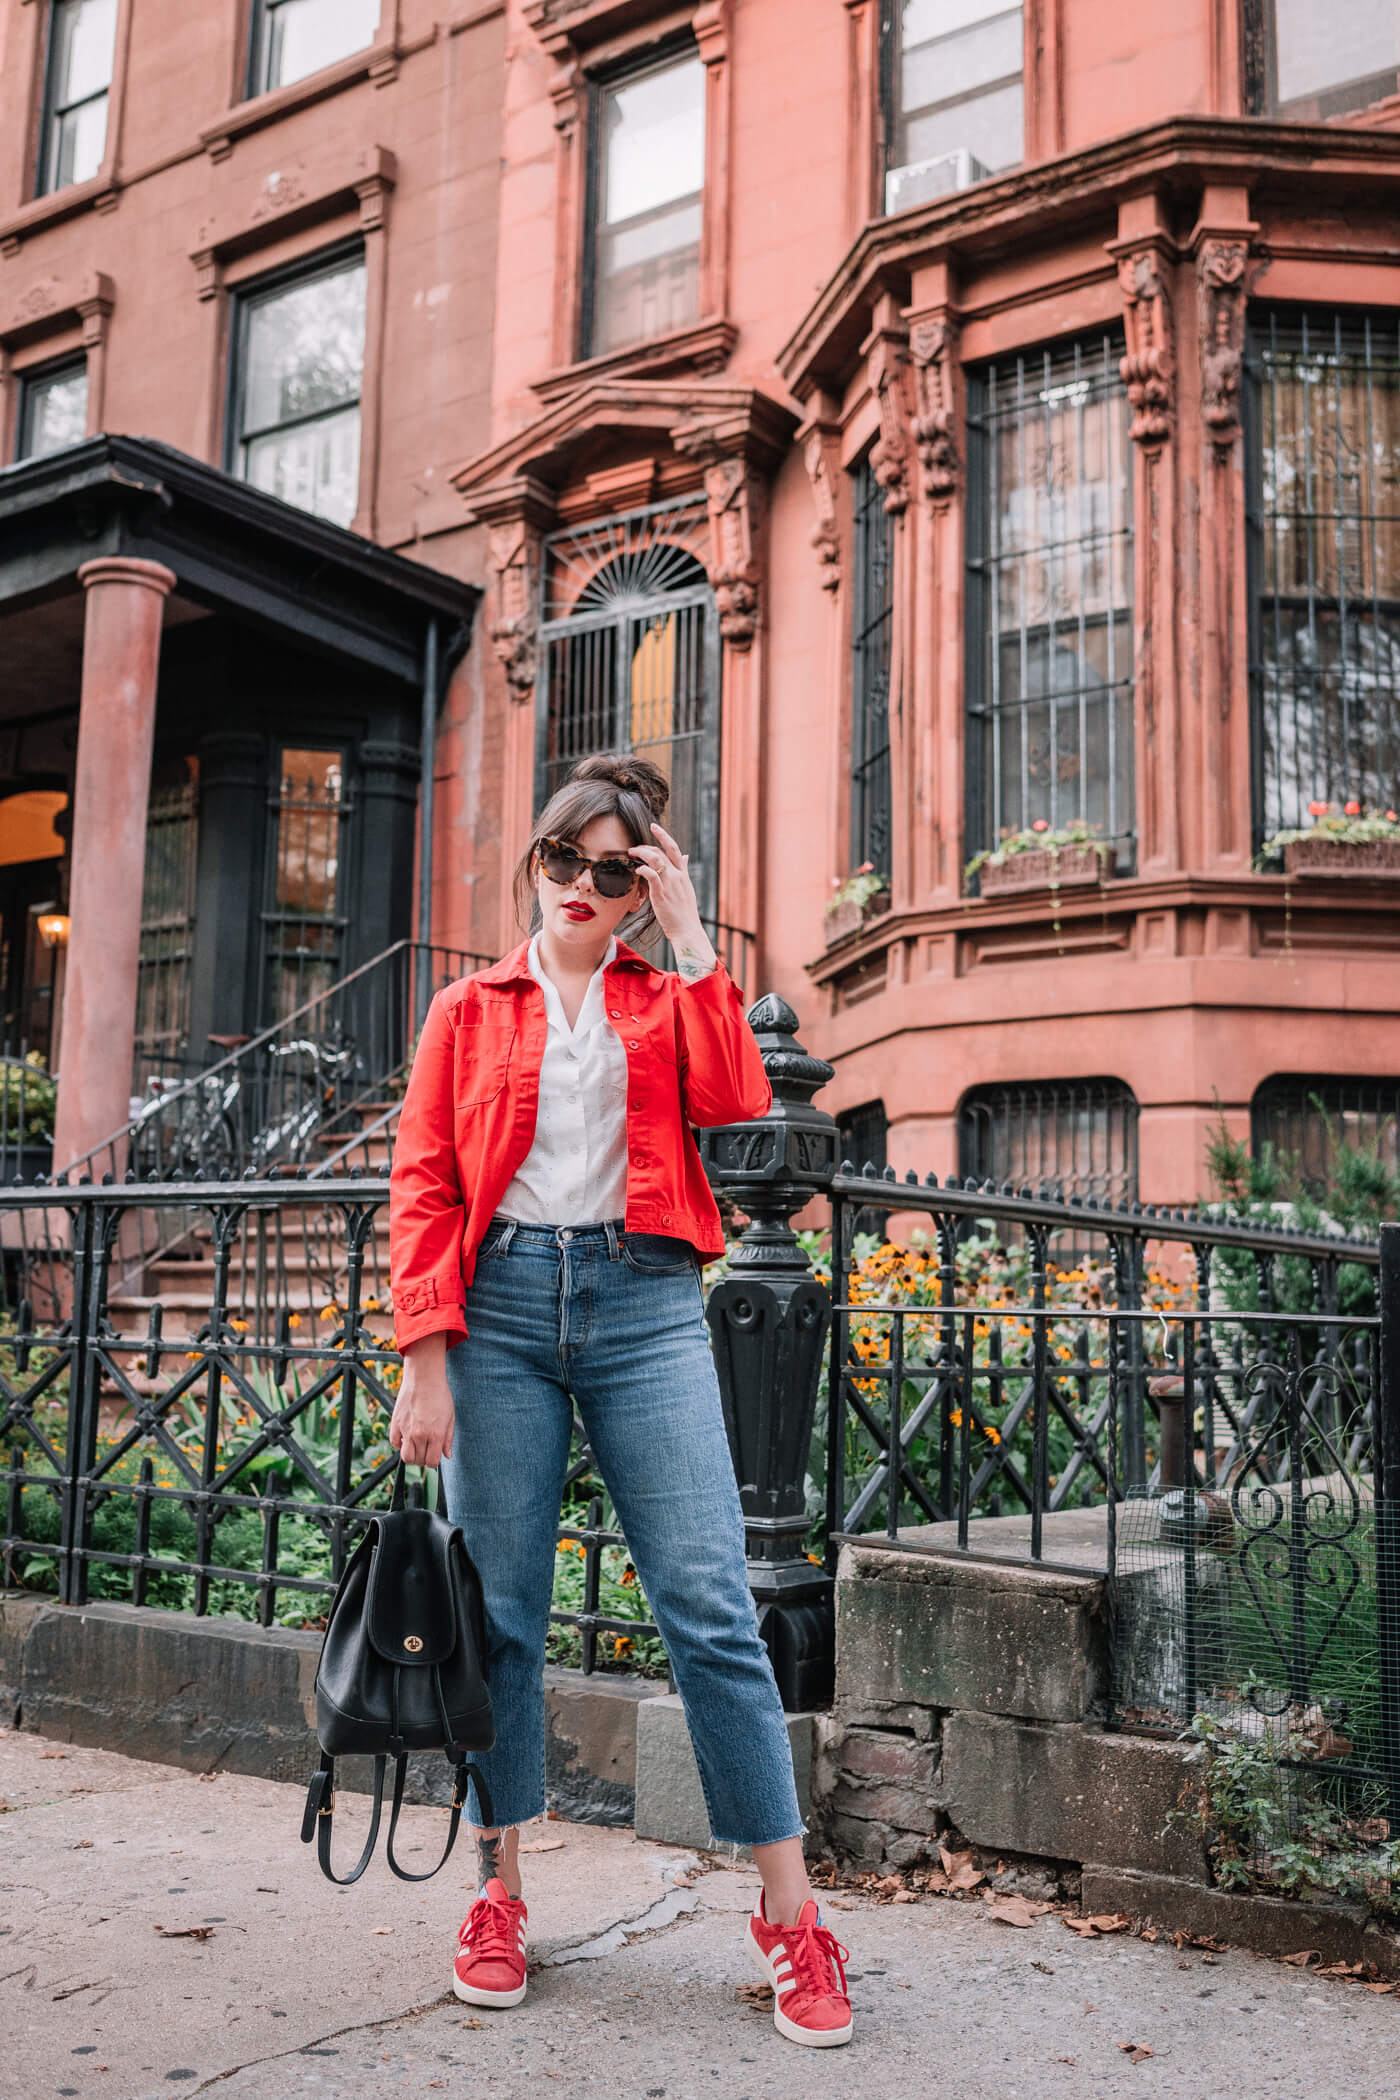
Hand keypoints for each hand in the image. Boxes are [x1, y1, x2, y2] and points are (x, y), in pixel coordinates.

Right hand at [389, 1333, 455, 1469]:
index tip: (434, 1455)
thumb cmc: (440, 1395)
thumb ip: (448, 1439)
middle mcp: (420, 1435)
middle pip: (418, 1461)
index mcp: (436, 1434)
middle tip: (426, 1450)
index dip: (433, 1461)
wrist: (424, 1378)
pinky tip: (406, 1437)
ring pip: (405, 1457)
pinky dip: (400, 1444)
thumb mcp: (450, 1417)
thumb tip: (447, 1455)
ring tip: (416, 1446)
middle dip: (423, 1459)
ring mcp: (406, 1430)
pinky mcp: (396, 1423)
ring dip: (411, 1455)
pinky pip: (394, 1443)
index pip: (432, 1462)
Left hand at [630, 824, 715, 974]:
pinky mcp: (661, 893)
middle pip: (661, 851)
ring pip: (656, 859)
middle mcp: (678, 875)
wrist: (687, 930)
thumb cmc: (684, 912)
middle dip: (646, 845)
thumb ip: (684, 871)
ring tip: (631, 854)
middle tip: (634, 847)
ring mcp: (670, 884)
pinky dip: (643, 869)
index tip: (653, 826)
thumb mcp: (687, 888)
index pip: (674, 848)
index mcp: (683, 874)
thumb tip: (686, 857)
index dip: (663, 835)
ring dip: (642, 853)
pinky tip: (636, 869)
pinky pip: (651, 875)